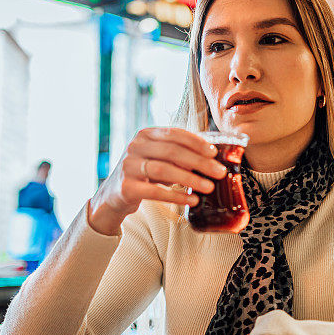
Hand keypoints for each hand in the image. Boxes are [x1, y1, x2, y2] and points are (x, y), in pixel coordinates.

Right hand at [88, 127, 226, 235]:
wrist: (114, 195)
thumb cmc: (144, 174)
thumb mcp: (159, 158)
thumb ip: (179, 155)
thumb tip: (213, 159)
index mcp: (145, 134)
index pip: (174, 133)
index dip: (196, 142)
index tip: (214, 152)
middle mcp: (134, 146)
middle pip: (172, 151)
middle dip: (199, 162)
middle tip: (219, 172)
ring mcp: (128, 166)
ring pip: (164, 170)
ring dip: (190, 179)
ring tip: (209, 187)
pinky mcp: (126, 187)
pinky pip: (155, 191)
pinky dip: (176, 196)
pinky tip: (191, 200)